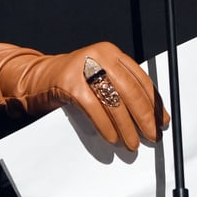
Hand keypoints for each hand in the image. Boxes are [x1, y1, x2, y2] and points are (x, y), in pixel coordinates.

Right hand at [0, 18, 167, 150]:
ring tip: (132, 144)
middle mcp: (98, 55)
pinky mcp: (68, 83)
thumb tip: (150, 116)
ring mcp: (82, 67)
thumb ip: (120, 88)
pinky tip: (112, 138)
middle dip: (144, 116)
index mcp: (111, 52)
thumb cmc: (71, 83)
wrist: (33, 79)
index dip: (154, 102)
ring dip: (127, 126)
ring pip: (114, 100)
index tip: (162, 121)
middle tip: (152, 136)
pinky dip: (106, 126)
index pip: (140, 78)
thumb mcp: (98, 78)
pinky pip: (94, 108)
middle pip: (130, 89)